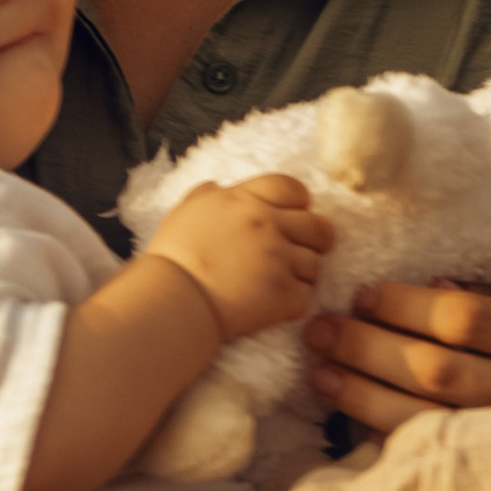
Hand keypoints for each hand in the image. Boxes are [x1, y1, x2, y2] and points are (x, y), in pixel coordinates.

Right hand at [152, 174, 331, 341]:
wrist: (173, 299)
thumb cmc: (173, 257)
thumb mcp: (185, 212)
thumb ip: (207, 195)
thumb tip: (217, 187)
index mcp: (246, 200)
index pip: (293, 188)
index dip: (300, 203)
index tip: (294, 216)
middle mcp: (268, 225)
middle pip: (317, 225)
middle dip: (316, 238)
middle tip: (303, 251)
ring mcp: (279, 260)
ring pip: (314, 263)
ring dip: (302, 273)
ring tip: (281, 281)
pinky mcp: (284, 295)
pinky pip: (307, 295)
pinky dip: (295, 300)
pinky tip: (276, 303)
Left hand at [304, 280, 490, 490]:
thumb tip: (437, 288)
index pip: (466, 315)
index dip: (405, 304)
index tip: (366, 294)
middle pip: (435, 366)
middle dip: (368, 344)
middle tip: (321, 328)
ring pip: (425, 418)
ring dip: (362, 393)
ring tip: (322, 371)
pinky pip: (437, 460)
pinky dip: (390, 442)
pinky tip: (355, 426)